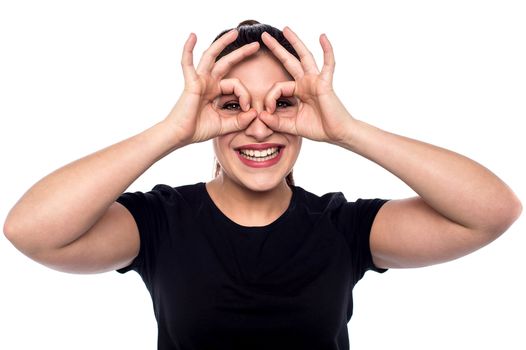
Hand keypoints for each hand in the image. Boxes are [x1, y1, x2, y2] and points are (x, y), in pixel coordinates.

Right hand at [164, 29, 259, 145]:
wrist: (180, 136)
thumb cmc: (198, 130)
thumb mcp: (225, 125)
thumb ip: (240, 121)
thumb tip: (255, 112)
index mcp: (216, 91)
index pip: (236, 85)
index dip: (245, 95)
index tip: (247, 109)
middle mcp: (208, 83)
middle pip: (226, 62)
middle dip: (241, 53)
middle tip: (256, 45)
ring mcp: (199, 81)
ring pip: (211, 56)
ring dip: (222, 43)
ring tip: (235, 32)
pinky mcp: (191, 83)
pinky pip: (187, 63)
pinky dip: (188, 49)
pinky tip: (192, 35)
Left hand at [259, 27, 354, 144]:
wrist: (336, 133)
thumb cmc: (318, 128)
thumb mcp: (291, 125)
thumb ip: (276, 121)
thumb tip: (260, 115)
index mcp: (297, 91)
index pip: (277, 87)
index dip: (269, 98)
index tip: (266, 111)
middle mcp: (306, 82)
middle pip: (289, 61)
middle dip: (276, 48)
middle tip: (263, 36)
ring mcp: (316, 80)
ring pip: (304, 57)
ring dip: (295, 42)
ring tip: (285, 29)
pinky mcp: (326, 82)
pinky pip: (328, 64)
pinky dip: (327, 50)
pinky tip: (323, 36)